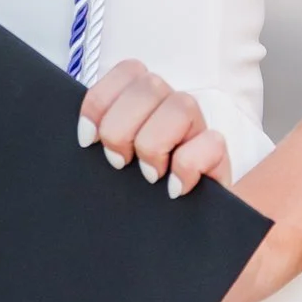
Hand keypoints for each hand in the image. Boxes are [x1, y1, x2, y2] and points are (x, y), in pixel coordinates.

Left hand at [77, 59, 231, 198]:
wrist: (170, 230)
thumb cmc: (134, 191)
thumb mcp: (111, 159)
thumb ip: (100, 135)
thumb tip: (82, 134)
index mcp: (143, 99)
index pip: (127, 71)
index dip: (100, 102)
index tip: (87, 139)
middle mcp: (171, 106)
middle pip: (150, 85)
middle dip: (122, 127)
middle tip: (117, 162)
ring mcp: (198, 128)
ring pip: (182, 105)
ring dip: (154, 144)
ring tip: (148, 176)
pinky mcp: (218, 155)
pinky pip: (212, 142)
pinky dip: (187, 167)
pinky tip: (174, 188)